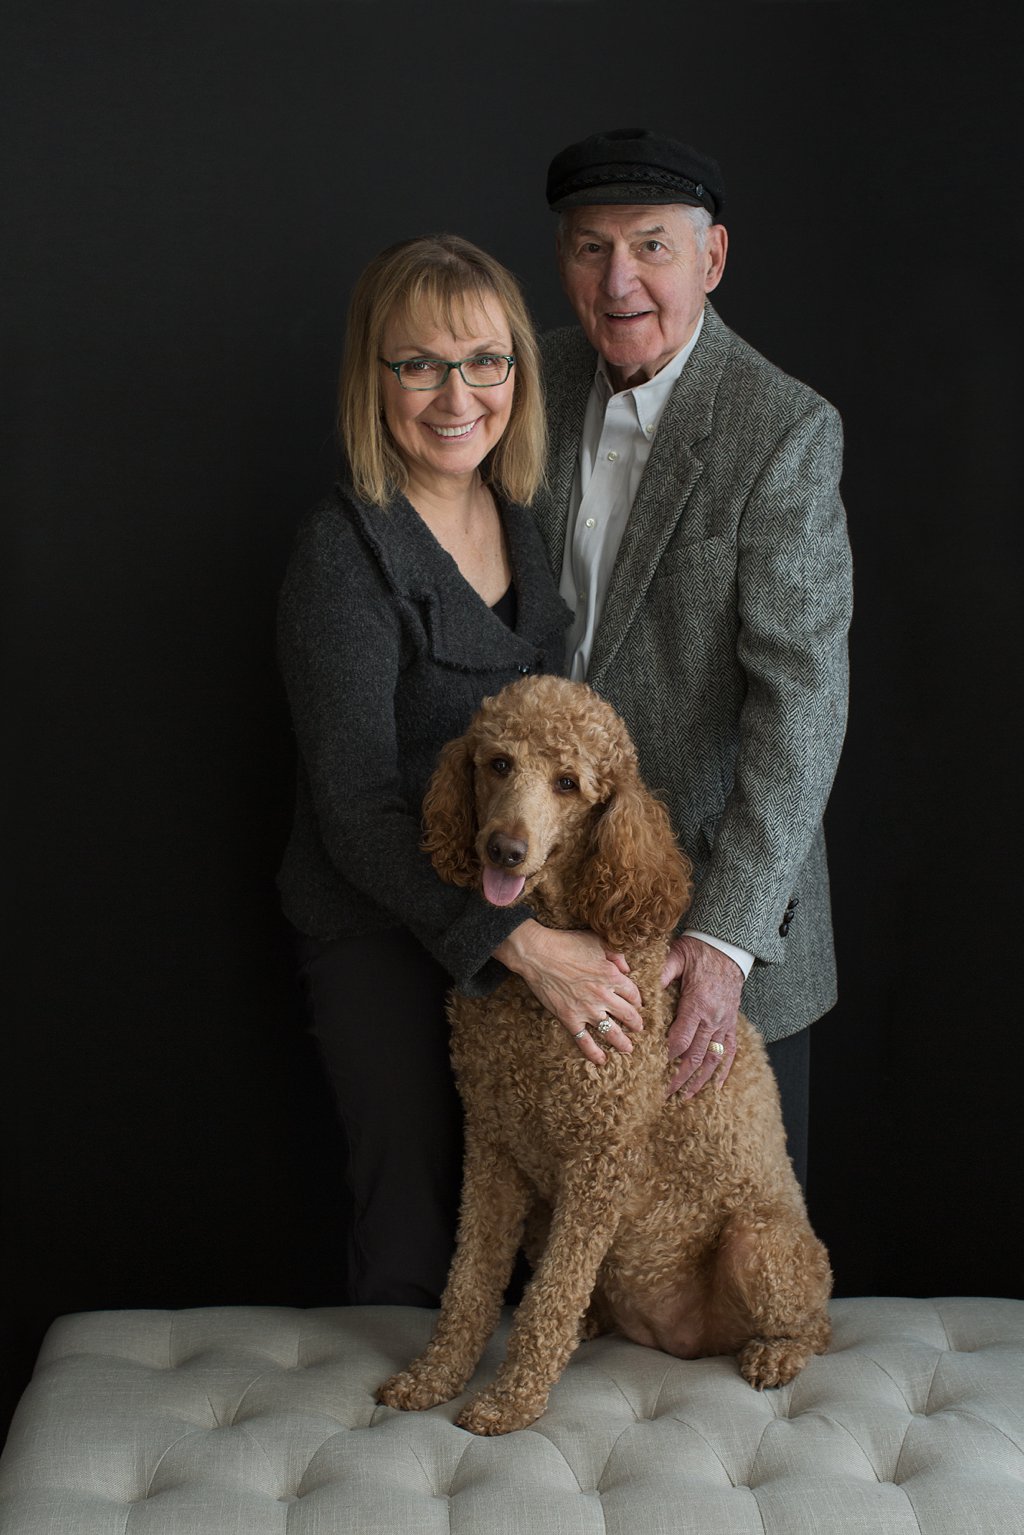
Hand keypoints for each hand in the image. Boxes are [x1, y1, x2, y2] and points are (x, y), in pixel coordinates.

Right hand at [494, 920, 642, 1064]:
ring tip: (628, 1048)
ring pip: (611, 1032)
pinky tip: (601, 1060)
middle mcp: (603, 996)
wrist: (537, 954)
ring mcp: (587, 1010)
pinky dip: (594, 1053)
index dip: (638, 1000)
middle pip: (628, 1015)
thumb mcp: (596, 941)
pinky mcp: (570, 1019)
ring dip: (622, 1042)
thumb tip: (627, 967)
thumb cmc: (566, 944)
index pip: (633, 993)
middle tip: (639, 1028)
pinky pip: (585, 1041)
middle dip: (636, 1023)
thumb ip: (615, 953)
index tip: (637, 1004)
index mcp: (611, 976)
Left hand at [662, 936, 742, 1097]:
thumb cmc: (699, 951)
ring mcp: (724, 1023)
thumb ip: (659, 974)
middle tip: (663, 1093)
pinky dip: (723, 1071)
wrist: (729, 947)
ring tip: (685, 1097)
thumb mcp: (676, 957)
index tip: (653, 1069)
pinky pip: (730, 1052)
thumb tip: (638, 990)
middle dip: (679, 1077)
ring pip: (713, 1059)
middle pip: (695, 1055)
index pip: (681, 1038)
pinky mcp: (731, 1024)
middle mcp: (713, 1018)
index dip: (668, 1056)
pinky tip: (714, 1087)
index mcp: (697, 1003)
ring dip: (699, 1081)